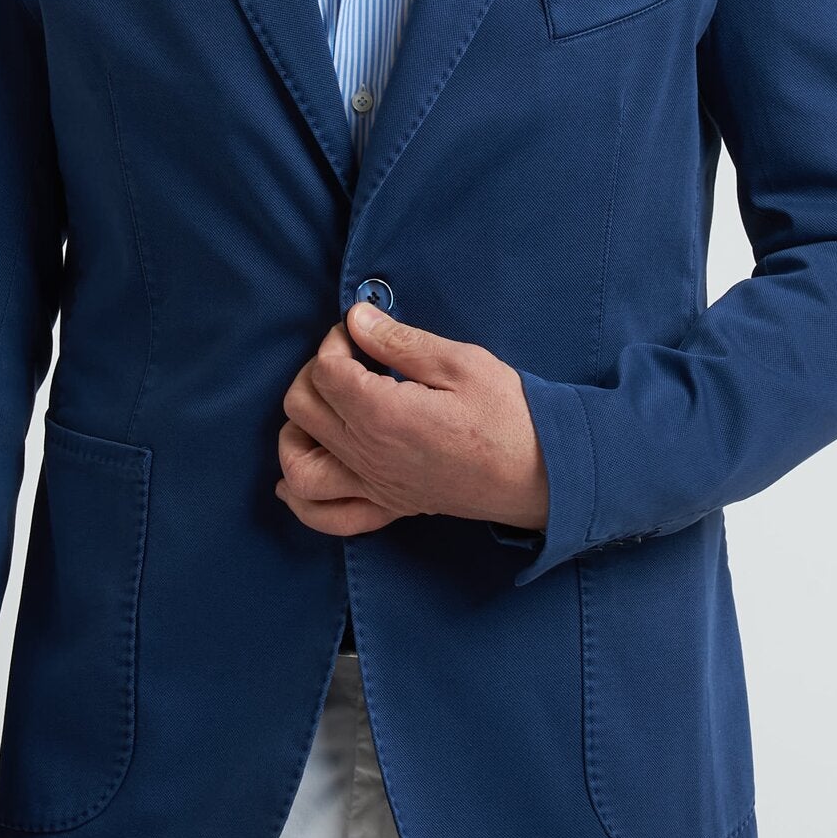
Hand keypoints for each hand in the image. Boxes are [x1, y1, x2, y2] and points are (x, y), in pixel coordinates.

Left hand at [276, 301, 548, 537]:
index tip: (358, 331)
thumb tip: (355, 319)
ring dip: (294, 434)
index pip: (325, 372)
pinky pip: (327, 517)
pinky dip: (302, 500)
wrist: (542, 474)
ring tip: (320, 410)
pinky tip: (295, 480)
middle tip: (347, 361)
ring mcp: (375, 487)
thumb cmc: (508, 415)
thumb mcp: (461, 363)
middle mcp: (369, 455)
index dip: (334, 342)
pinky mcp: (388, 507)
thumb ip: (400, 342)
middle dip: (313, 374)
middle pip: (302, 410)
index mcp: (384, 414)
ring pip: (299, 468)